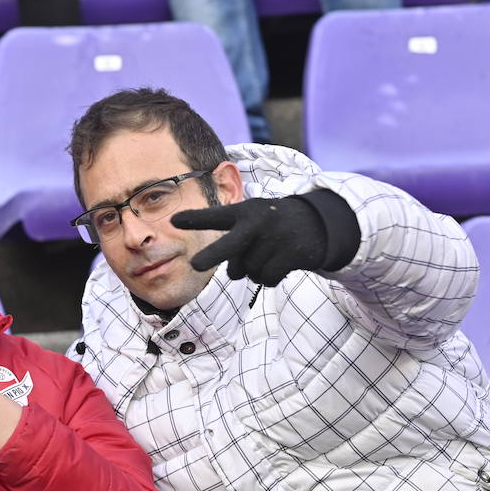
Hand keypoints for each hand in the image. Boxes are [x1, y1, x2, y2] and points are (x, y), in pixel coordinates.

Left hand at [172, 197, 326, 285]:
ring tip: (266, 254)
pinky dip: (270, 277)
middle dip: (212, 255)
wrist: (317, 222)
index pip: (216, 216)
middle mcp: (258, 223)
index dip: (195, 219)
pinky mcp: (292, 253)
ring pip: (249, 271)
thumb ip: (234, 241)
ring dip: (253, 270)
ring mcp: (276, 238)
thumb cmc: (272, 224)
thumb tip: (232, 273)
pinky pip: (268, 278)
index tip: (173, 221)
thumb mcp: (251, 220)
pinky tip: (279, 264)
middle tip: (195, 265)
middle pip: (230, 246)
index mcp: (244, 212)